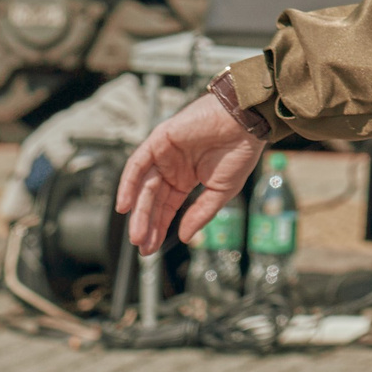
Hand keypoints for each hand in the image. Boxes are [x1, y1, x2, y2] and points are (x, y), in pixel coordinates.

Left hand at [115, 91, 267, 253]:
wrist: (246, 123)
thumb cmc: (240, 152)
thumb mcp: (222, 191)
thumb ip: (201, 213)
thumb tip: (184, 237)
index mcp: (187, 178)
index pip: (167, 207)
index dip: (159, 227)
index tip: (151, 248)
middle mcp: (172, 167)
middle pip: (152, 200)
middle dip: (147, 224)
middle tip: (142, 246)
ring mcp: (163, 154)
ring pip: (144, 186)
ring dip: (139, 211)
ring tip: (137, 234)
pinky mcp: (158, 140)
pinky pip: (137, 164)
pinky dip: (128, 184)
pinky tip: (125, 205)